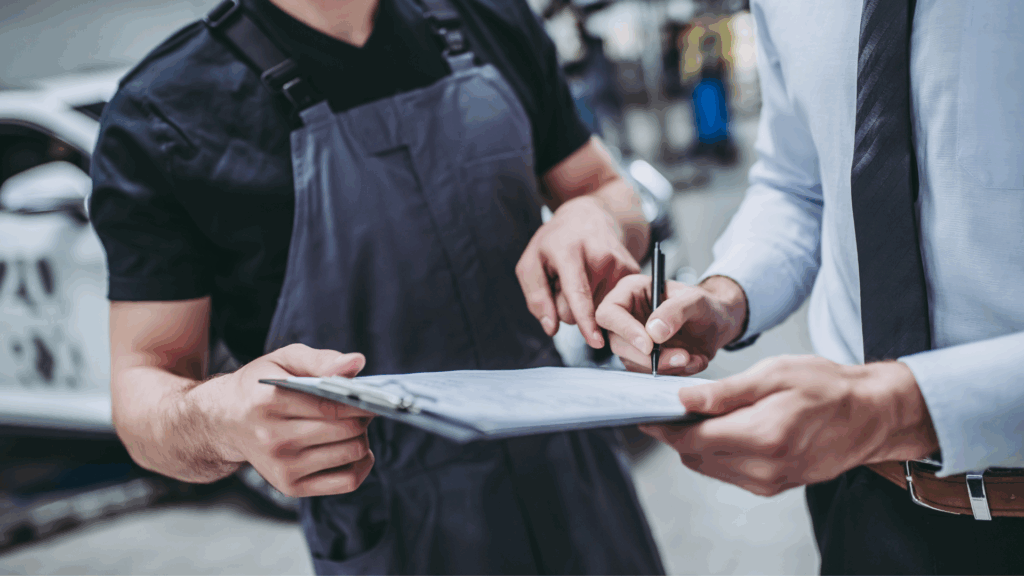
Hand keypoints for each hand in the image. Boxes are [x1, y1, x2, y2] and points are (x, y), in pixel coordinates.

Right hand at [195, 344, 375, 497]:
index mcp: (269, 403)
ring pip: (351, 454)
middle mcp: (273, 439)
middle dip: (364, 417)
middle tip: (361, 408)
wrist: (225, 422)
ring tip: (351, 425)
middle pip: (346, 431)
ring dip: (362, 438)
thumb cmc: (260, 387)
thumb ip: (320, 360)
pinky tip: (354, 449)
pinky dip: (361, 464)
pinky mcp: (291, 487)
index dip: (361, 401)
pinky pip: (347, 482)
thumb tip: (357, 363)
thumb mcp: (283, 361)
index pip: (332, 406)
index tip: (372, 396)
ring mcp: (282, 468)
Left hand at [516, 195, 639, 347]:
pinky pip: (612, 305)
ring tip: (582, 277)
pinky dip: (599, 299)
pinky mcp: (633, 272)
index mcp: (569, 251)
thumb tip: (551, 328)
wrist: (590, 218)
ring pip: (597, 311)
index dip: (586, 320)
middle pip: (582, 311)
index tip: (596, 341)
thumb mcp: (531, 262)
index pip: (578, 293)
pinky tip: (596, 280)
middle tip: (565, 281)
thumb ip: (536, 297)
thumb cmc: (556, 243)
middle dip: (567, 306)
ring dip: (585, 303)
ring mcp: (620, 264)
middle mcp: (600, 256)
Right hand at [595, 274, 746, 374]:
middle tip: (681, 356)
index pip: (609, 313)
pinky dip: (672, 372)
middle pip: (617, 342)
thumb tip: (653, 332)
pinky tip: (692, 361)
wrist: (718, 324)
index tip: (649, 345)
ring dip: (664, 366)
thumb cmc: (705, 305)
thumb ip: (675, 310)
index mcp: (631, 292)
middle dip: (649, 356)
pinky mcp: (644, 359)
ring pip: (633, 362)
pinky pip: (649, 373)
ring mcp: (633, 340)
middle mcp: (627, 317)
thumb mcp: (696, 300)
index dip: (624, 330)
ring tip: (692, 357)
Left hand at [640, 355, 939, 495]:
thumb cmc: (827, 387)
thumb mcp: (774, 374)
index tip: (645, 414)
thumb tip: (684, 399)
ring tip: (696, 414)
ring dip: (696, 444)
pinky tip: (722, 428)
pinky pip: (730, 472)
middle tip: (670, 407)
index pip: (692, 440)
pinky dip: (717, 452)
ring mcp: (770, 481)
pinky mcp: (775, 485)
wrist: (871, 414)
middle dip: (677, 433)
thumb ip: (725, 392)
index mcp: (762, 437)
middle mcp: (764, 467)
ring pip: (710, 467)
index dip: (664, 428)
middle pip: (695, 456)